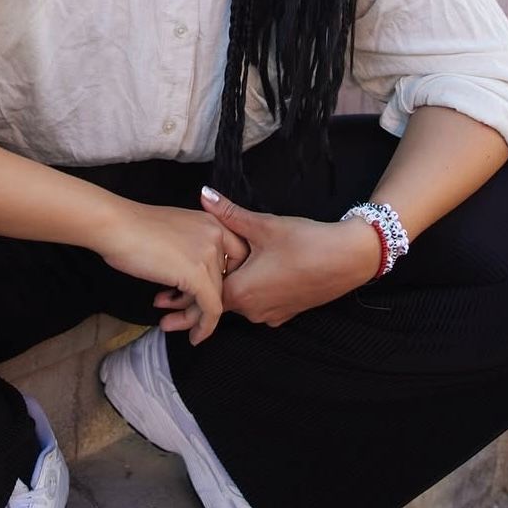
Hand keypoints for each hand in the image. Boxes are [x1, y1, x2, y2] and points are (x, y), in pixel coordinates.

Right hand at [97, 200, 249, 344]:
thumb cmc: (133, 229)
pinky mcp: (198, 274)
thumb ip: (191, 250)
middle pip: (224, 280)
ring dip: (193, 315)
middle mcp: (216, 234)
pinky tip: (193, 336)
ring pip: (215, 297)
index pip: (235, 259)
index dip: (221, 281)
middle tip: (178, 311)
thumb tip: (193, 280)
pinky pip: (210, 309)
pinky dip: (203, 326)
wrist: (115, 226)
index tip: (200, 295)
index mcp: (212, 222)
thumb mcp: (174, 233)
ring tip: (169, 322)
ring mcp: (209, 254)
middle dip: (201, 300)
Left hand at [152, 187, 381, 330]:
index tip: (158, 300)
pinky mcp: (286, 311)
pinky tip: (238, 286)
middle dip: (191, 303)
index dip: (180, 295)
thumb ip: (229, 214)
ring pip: (236, 307)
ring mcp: (272, 313)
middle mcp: (254, 310)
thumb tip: (203, 194)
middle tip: (163, 307)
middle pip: (216, 306)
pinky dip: (242, 299)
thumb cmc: (306, 242)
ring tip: (194, 295)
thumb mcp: (263, 226)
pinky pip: (255, 307)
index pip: (201, 298)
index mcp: (242, 292)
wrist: (349, 259)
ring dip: (217, 301)